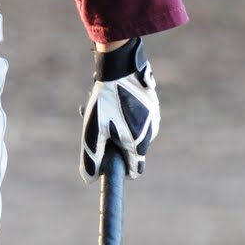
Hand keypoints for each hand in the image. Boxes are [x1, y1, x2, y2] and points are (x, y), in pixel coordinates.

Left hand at [80, 37, 159, 180]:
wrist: (120, 65)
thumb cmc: (105, 100)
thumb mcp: (93, 131)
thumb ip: (92, 157)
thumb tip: (90, 179)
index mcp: (138, 144)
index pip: (134, 170)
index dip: (119, 168)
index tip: (107, 158)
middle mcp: (150, 133)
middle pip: (133, 151)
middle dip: (116, 144)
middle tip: (100, 127)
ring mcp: (154, 118)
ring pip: (136, 133)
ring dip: (121, 128)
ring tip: (103, 111)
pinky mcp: (153, 104)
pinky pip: (139, 118)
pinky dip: (127, 115)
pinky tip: (114, 102)